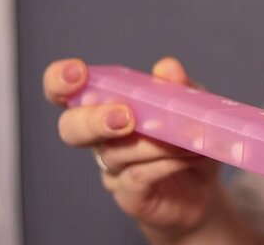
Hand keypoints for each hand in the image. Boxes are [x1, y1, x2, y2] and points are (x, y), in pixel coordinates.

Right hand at [44, 57, 222, 241]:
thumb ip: (179, 87)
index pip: (66, 92)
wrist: (202, 189)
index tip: (77, 73)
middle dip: (93, 120)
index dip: (60, 82)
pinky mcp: (128, 195)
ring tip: (186, 138)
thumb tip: (167, 68)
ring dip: (153, 142)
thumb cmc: (187, 141)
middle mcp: (101, 138)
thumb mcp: (192, 107)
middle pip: (72, 129)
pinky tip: (183, 158)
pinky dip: (162, 164)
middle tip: (126, 117)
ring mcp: (112, 169)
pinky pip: (136, 177)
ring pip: (115, 153)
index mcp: (107, 107)